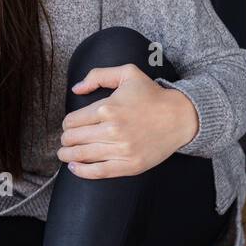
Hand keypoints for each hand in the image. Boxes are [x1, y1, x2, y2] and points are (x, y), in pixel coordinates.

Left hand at [57, 63, 199, 177]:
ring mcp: (121, 150)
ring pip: (82, 156)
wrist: (180, 117)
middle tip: (66, 140)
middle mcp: (112, 130)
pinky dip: (82, 171)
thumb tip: (76, 89)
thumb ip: (98, 75)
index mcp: (107, 108)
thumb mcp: (127, 74)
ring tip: (65, 153)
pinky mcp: (130, 165)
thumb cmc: (152, 95)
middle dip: (66, 140)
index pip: (71, 121)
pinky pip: (98, 172)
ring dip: (68, 155)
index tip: (70, 125)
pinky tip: (74, 167)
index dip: (67, 124)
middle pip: (73, 139)